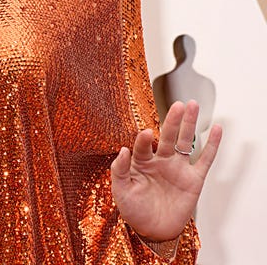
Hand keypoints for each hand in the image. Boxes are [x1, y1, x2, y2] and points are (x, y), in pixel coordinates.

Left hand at [111, 100, 221, 240]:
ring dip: (189, 124)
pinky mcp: (193, 179)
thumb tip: (123, 150)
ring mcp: (177, 168)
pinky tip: (216, 129)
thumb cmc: (134, 209)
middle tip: (178, 104)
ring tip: (192, 105)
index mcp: (141, 161)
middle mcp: (160, 160)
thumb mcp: (121, 190)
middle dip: (172, 120)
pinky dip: (212, 145)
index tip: (147, 133)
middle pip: (167, 136)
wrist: (153, 231)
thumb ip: (120, 170)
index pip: (143, 145)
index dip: (145, 139)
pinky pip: (205, 160)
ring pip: (185, 141)